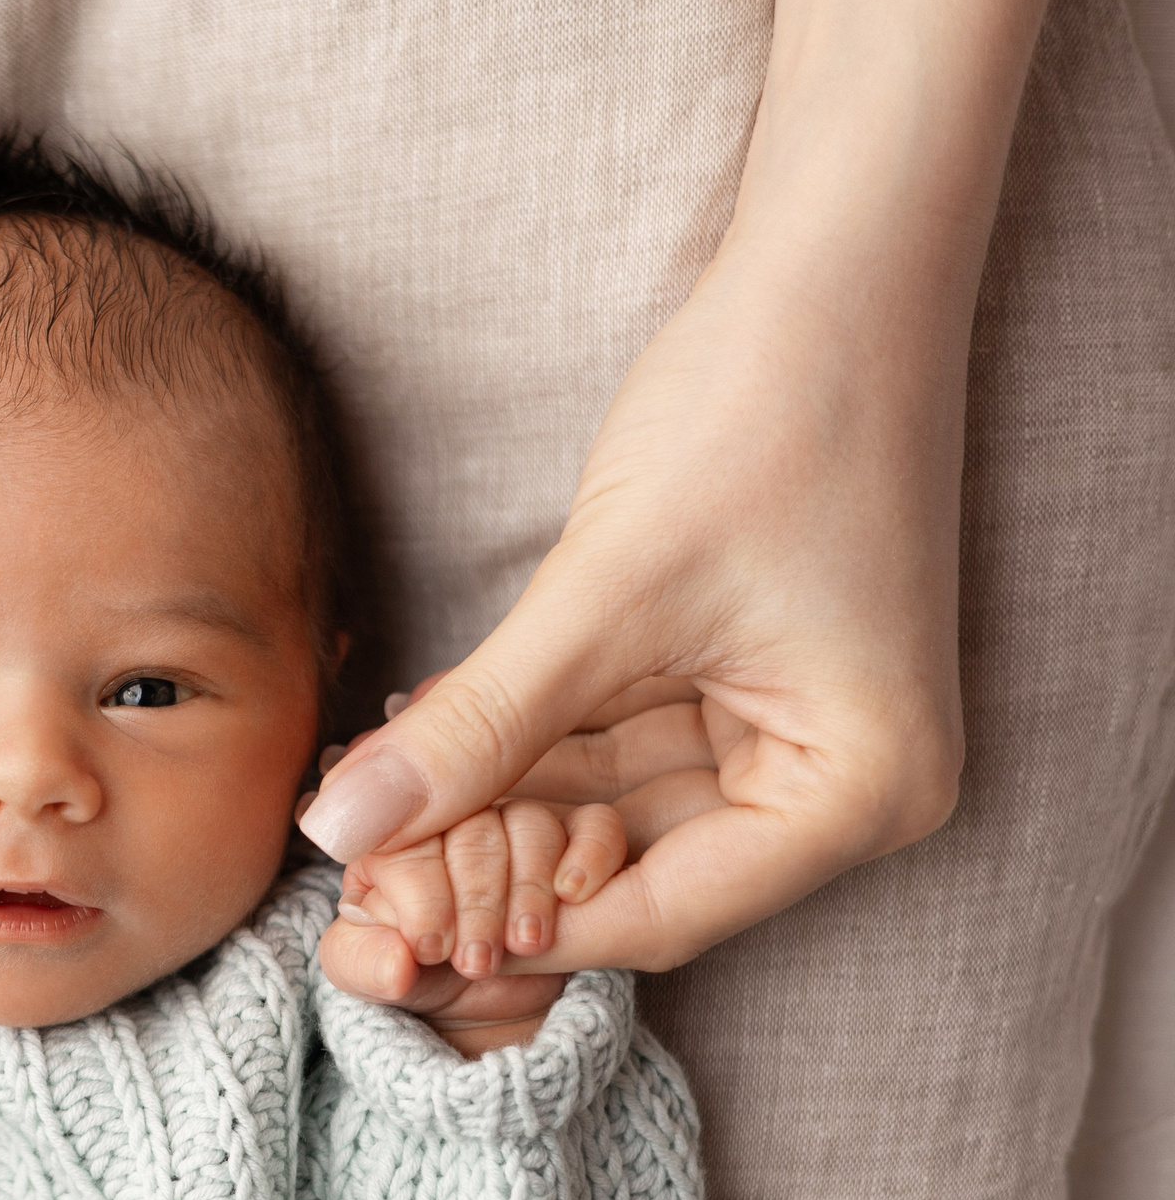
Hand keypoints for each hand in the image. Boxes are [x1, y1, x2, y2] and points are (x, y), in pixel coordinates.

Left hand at [293, 0, 1051, 973]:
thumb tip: (338, 831)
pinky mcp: (738, 682)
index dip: (515, 922)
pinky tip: (412, 733)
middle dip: (489, 855)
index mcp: (860, 794)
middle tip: (353, 854)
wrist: (828, 273)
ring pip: (604, 805)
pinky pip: (609, 740)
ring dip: (489, 795)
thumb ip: (476, 724)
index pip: (659, 911)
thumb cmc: (765, 411)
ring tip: (361, 794)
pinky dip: (519, 737)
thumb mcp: (607, 592)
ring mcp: (791, 733)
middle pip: (630, 865)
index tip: (386, 926)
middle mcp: (841, 786)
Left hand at [318, 797, 615, 1056]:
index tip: (430, 947)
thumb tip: (394, 960)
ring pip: (529, 821)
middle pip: (470, 828)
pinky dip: (589, 849)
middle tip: (478, 961)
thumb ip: (366, 965)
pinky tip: (574, 892)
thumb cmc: (421, 983)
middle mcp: (453, 819)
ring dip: (528, 885)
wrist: (488, 1013)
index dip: (419, 892)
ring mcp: (515, 827)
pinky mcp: (576, 842)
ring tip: (527, 944)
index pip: (404, 837)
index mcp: (391, 837)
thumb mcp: (380, 979)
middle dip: (477, 900)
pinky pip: (594, 823)